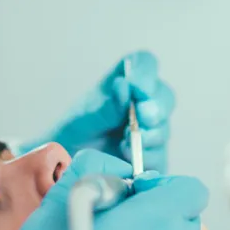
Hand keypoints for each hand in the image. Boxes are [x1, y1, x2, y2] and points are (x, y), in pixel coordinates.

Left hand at [22, 51, 173, 171]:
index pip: (144, 63)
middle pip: (164, 96)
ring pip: (163, 127)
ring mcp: (150, 130)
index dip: (146, 72)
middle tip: (143, 118)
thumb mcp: (84, 118)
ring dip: (149, 135)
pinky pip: (160, 156)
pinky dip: (147, 157)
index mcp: (124, 82)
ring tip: (124, 144)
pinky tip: (128, 159)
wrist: (66, 166)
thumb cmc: (74, 133)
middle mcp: (141, 103)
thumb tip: (125, 86)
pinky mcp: (152, 156)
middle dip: (156, 107)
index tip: (138, 88)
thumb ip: (106, 105)